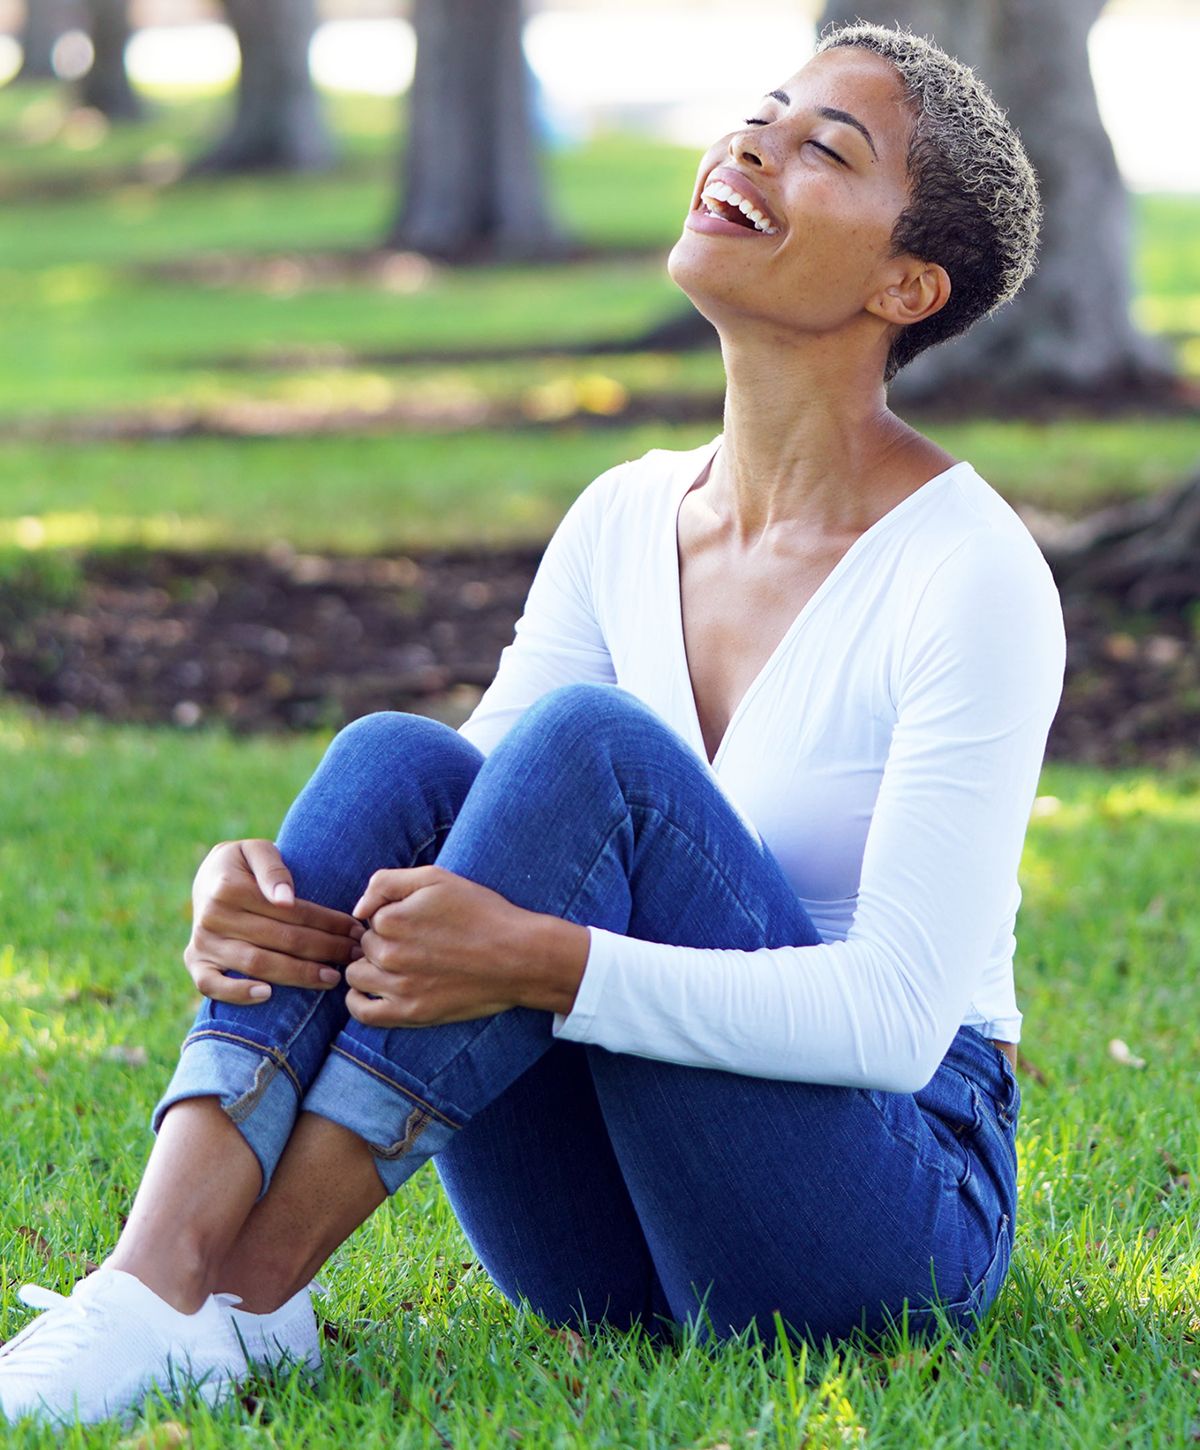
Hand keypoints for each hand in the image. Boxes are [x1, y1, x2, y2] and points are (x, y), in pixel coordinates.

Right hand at [185, 839, 362, 1004]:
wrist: (207, 877)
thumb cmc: (243, 863)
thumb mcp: (257, 850)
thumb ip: (273, 869)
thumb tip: (285, 900)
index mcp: (230, 887)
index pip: (291, 912)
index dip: (328, 923)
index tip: (355, 931)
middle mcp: (213, 917)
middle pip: (280, 940)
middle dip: (324, 949)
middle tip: (354, 956)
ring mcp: (203, 942)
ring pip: (257, 964)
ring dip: (298, 974)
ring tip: (332, 977)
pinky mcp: (195, 962)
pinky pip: (212, 985)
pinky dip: (237, 993)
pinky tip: (267, 994)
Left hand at [346, 865, 583, 1027]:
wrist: (518, 956)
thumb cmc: (481, 913)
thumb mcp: (436, 878)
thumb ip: (387, 883)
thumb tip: (358, 908)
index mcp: (392, 919)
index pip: (369, 918)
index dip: (390, 916)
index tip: (415, 921)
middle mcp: (389, 954)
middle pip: (363, 946)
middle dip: (381, 942)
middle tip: (415, 942)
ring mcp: (398, 987)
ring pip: (356, 975)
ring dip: (369, 968)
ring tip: (398, 964)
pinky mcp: (410, 1013)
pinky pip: (362, 1012)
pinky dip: (358, 1001)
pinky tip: (374, 990)